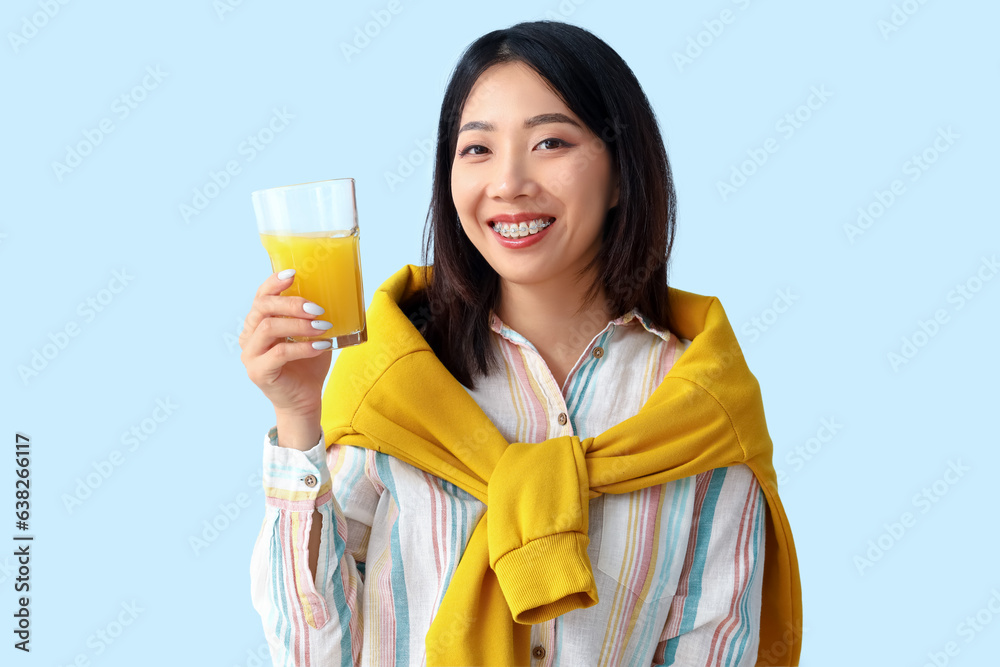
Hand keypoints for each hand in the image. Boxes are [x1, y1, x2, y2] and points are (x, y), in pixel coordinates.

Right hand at [240, 270, 332, 418]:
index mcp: (258, 323)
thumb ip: (312, 316)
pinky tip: (321, 345)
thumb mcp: (311, 335)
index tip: (294, 274)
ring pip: (268, 328)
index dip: (274, 282)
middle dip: (292, 304)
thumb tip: (336, 292)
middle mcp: (248, 336)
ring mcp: (250, 355)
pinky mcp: (258, 372)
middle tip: (318, 308)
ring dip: (299, 324)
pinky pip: (279, 353)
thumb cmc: (308, 365)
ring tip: (323, 326)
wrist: (305, 400)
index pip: (260, 296)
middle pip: (262, 308)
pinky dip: (303, 347)